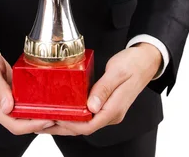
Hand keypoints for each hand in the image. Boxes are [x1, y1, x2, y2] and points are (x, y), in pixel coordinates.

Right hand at [0, 46, 54, 134]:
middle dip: (40, 122)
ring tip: (56, 109)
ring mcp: (8, 104)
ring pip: (26, 116)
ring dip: (40, 114)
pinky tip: (48, 100)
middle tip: (57, 114)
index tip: (47, 119)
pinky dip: (36, 105)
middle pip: (23, 124)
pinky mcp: (13, 97)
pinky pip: (26, 105)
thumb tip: (8, 107)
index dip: (32, 125)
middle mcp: (2, 110)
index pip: (15, 125)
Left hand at [37, 43, 161, 135]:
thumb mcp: (117, 72)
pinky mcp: (106, 105)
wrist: (146, 60)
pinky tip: (62, 109)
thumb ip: (104, 88)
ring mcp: (109, 111)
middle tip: (41, 122)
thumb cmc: (133, 63)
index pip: (89, 126)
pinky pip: (87, 115)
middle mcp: (111, 114)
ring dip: (66, 122)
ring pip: (84, 123)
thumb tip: (91, 106)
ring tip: (46, 118)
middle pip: (83, 128)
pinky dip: (74, 114)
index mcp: (114, 109)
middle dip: (62, 127)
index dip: (70, 125)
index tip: (54, 117)